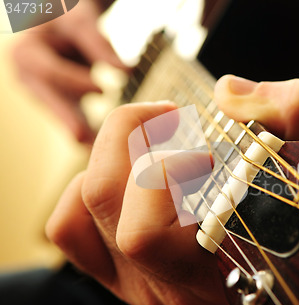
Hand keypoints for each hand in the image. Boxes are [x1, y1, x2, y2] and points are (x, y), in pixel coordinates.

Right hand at [11, 0, 126, 143]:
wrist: (61, 23)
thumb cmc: (68, 16)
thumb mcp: (80, 21)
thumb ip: (100, 44)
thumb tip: (126, 70)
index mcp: (27, 53)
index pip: (49, 72)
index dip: (75, 81)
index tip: (102, 90)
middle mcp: (28, 76)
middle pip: (50, 100)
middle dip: (69, 119)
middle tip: (83, 139)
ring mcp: (42, 91)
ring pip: (61, 112)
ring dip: (79, 129)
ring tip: (95, 149)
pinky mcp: (58, 100)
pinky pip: (71, 116)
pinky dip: (86, 128)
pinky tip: (97, 145)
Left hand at [45, 76, 298, 304]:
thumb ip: (292, 110)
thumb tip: (226, 94)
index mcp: (215, 274)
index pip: (146, 232)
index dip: (169, 167)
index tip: (210, 143)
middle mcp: (171, 290)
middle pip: (106, 202)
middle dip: (136, 135)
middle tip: (176, 119)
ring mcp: (139, 285)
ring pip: (84, 205)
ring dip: (114, 153)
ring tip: (158, 140)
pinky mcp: (118, 272)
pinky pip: (69, 224)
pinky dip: (86, 187)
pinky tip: (130, 174)